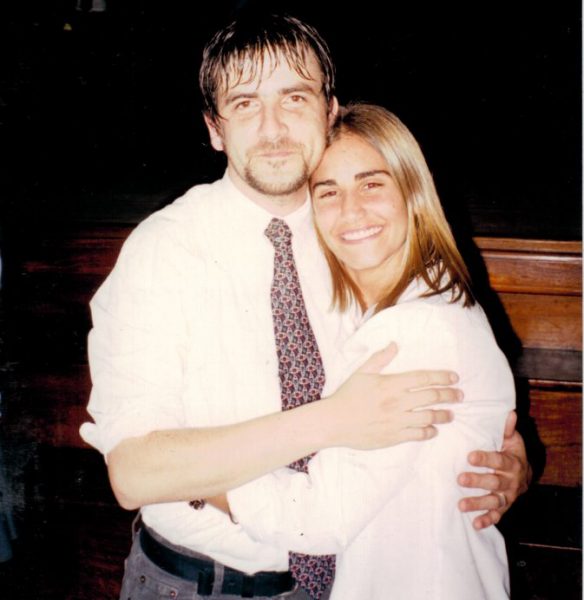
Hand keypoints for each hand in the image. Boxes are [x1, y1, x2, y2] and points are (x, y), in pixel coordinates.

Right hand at [322, 343, 461, 449]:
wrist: (334, 422)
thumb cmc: (347, 395)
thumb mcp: (362, 372)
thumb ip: (380, 358)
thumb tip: (395, 345)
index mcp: (391, 383)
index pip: (424, 378)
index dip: (442, 377)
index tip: (454, 378)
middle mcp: (397, 402)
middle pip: (432, 397)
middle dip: (450, 395)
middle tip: (460, 395)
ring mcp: (397, 420)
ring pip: (429, 417)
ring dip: (443, 415)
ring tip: (451, 414)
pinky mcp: (393, 437)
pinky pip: (417, 435)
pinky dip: (429, 432)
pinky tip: (433, 430)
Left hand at [458, 411, 531, 529]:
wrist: (525, 474)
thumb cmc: (511, 452)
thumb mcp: (512, 440)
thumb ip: (506, 429)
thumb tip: (509, 413)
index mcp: (512, 462)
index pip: (498, 460)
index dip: (485, 459)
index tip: (470, 456)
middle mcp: (511, 481)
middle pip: (494, 482)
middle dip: (477, 481)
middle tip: (459, 479)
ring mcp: (508, 496)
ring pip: (493, 501)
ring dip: (477, 503)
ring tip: (460, 505)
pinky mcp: (504, 507)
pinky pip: (497, 516)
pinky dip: (487, 521)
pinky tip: (474, 524)